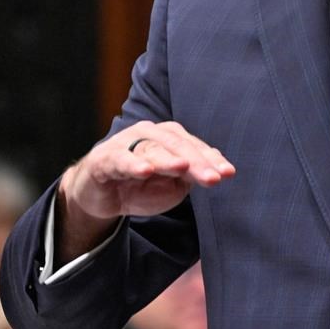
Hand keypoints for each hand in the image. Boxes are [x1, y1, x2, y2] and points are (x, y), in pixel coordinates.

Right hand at [55, 121, 234, 261]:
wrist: (101, 193)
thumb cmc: (141, 185)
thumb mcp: (171, 186)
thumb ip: (189, 177)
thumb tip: (210, 171)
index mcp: (170, 138)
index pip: (195, 148)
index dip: (212, 160)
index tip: (228, 173)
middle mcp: (150, 134)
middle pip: (178, 146)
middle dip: (197, 162)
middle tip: (213, 177)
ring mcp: (127, 143)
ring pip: (151, 150)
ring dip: (168, 160)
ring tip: (183, 168)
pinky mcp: (106, 158)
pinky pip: (121, 160)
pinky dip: (133, 165)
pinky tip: (145, 171)